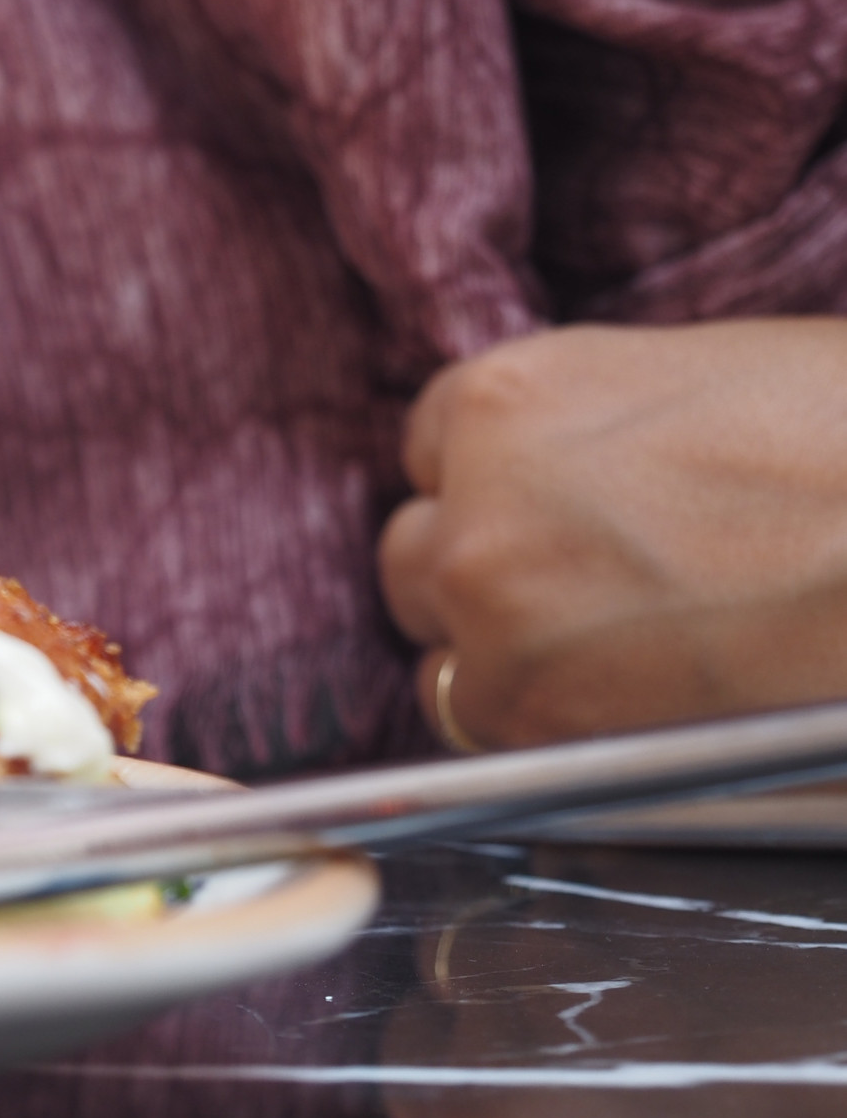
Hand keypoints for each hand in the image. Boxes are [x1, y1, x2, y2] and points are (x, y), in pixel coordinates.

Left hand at [379, 319, 846, 748]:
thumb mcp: (697, 381)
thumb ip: (595, 432)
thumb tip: (582, 481)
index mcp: (505, 401)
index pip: (433, 449)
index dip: (494, 485)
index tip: (547, 512)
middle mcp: (474, 510)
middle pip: (420, 557)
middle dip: (484, 576)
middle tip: (581, 598)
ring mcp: (494, 621)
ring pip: (446, 660)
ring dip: (508, 666)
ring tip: (624, 667)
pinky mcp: (538, 723)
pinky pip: (494, 736)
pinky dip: (550, 732)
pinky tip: (638, 714)